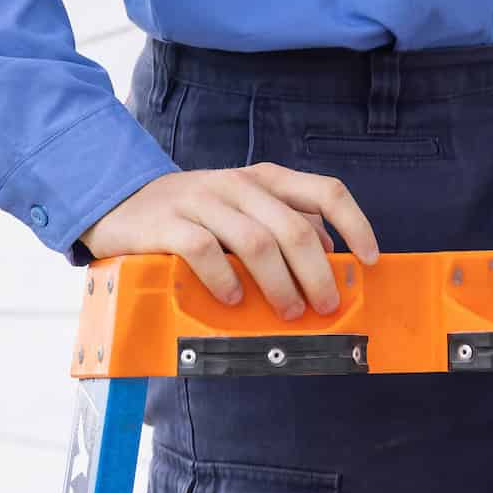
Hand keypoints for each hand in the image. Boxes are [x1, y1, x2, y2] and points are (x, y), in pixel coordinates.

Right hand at [77, 162, 380, 317]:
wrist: (123, 202)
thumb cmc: (196, 215)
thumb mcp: (244, 210)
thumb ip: (284, 223)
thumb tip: (331, 255)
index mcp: (265, 179)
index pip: (325, 190)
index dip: (355, 224)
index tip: (370, 260)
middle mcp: (239, 183)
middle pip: (294, 227)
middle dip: (316, 273)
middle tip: (324, 307)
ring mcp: (203, 198)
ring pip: (256, 241)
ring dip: (279, 284)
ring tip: (287, 313)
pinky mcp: (169, 221)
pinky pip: (205, 249)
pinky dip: (225, 279)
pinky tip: (233, 300)